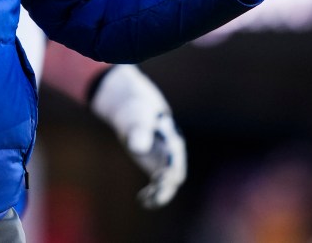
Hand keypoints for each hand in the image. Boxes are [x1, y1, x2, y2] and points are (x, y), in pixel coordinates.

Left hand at [90, 65, 186, 208]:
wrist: (135, 111)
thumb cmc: (136, 113)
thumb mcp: (135, 118)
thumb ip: (138, 130)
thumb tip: (137, 148)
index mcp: (172, 139)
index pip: (175, 158)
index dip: (168, 170)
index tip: (157, 177)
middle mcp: (173, 153)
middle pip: (176, 174)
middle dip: (165, 185)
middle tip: (151, 192)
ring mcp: (167, 162)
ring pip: (170, 184)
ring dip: (160, 194)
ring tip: (145, 200)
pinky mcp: (158, 169)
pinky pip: (160, 186)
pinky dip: (154, 194)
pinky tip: (141, 199)